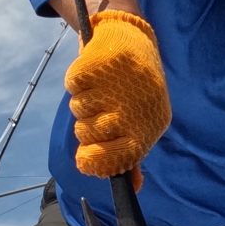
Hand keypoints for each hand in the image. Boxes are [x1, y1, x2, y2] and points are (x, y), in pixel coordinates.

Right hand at [63, 8, 169, 178]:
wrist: (131, 38)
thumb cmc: (134, 88)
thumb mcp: (142, 120)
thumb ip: (132, 154)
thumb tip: (131, 187)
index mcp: (151, 124)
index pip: (119, 157)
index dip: (96, 161)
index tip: (85, 159)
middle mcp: (137, 105)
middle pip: (89, 133)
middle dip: (85, 126)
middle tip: (97, 111)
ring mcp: (119, 84)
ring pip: (78, 109)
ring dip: (81, 102)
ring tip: (99, 89)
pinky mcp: (101, 62)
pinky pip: (73, 85)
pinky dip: (76, 81)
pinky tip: (93, 74)